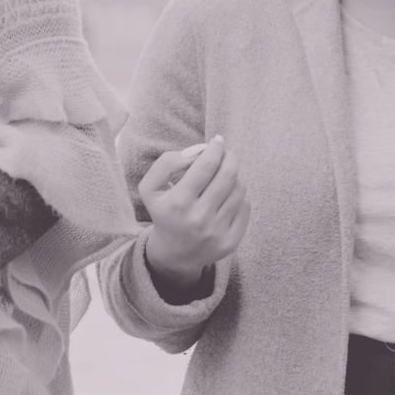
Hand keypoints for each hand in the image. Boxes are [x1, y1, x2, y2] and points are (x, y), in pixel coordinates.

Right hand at [138, 135, 249, 296]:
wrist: (174, 253)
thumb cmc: (164, 212)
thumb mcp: (150, 187)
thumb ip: (167, 163)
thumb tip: (198, 152)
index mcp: (178, 202)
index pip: (206, 165)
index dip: (215, 148)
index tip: (217, 141)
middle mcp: (199, 218)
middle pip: (227, 175)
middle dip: (230, 157)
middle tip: (227, 153)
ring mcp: (217, 231)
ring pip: (239, 190)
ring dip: (234, 177)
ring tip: (224, 177)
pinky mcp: (231, 241)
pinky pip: (245, 207)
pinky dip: (239, 197)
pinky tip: (227, 197)